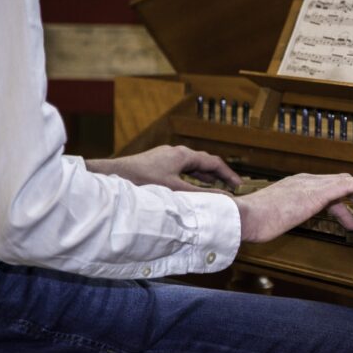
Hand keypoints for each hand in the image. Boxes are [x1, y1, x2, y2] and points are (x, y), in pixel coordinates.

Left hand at [86, 145, 241, 191]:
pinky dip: (191, 178)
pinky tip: (190, 187)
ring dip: (205, 177)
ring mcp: (165, 157)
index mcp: (183, 155)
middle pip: (204, 163)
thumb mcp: (176, 192)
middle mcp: (176, 152)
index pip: (213, 162)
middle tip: (231, 188)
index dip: (229, 175)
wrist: (111, 176)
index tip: (240, 186)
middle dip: (219, 175)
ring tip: (216, 188)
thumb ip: (201, 196)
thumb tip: (224, 200)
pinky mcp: (156, 163)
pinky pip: (181, 169)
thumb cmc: (142, 182)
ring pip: (192, 166)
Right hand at [233, 171, 352, 242]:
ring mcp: (312, 185)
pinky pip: (348, 185)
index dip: (342, 203)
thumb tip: (272, 225)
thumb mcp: (269, 219)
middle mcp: (305, 181)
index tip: (352, 215)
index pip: (325, 190)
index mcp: (295, 186)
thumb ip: (277, 218)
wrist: (246, 217)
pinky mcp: (318, 192)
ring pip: (348, 185)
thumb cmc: (252, 222)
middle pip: (340, 185)